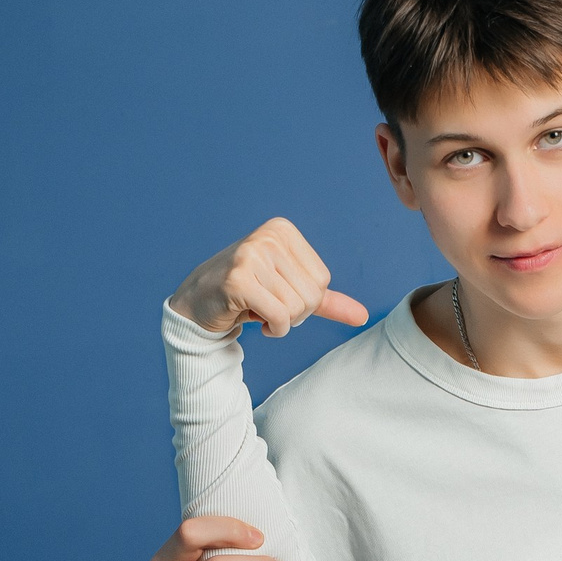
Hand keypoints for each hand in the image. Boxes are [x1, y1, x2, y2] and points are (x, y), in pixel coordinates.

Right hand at [171, 219, 368, 338]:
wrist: (198, 305)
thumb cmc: (248, 296)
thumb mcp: (290, 293)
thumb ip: (326, 300)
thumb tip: (363, 316)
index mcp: (282, 230)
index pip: (322, 280)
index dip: (306, 300)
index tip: (278, 294)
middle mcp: (267, 237)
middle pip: (312, 295)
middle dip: (294, 313)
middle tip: (266, 305)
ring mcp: (250, 256)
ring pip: (296, 309)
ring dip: (281, 322)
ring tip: (256, 308)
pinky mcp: (238, 281)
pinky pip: (280, 317)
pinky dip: (273, 329)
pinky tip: (253, 319)